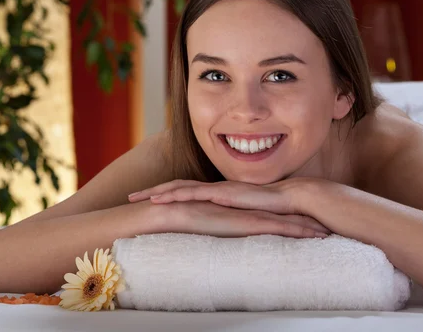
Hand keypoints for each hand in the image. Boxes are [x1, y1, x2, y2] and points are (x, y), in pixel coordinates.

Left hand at [129, 178, 330, 234]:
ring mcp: (217, 189)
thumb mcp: (245, 219)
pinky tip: (159, 200)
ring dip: (157, 192)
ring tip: (136, 198)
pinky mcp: (222, 194)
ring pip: (180, 188)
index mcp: (217, 195)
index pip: (186, 193)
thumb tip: (220, 235)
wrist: (292, 200)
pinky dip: (174, 195)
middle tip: (130, 197)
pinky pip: (193, 193)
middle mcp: (214, 189)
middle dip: (152, 191)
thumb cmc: (272, 211)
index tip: (146, 202)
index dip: (166, 196)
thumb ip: (231, 223)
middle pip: (176, 187)